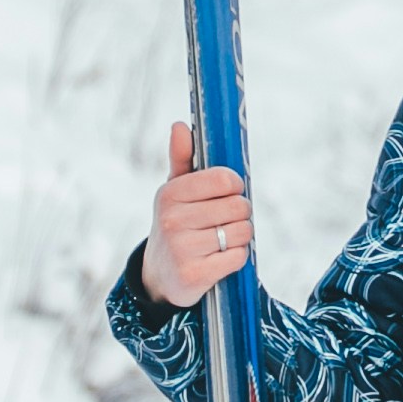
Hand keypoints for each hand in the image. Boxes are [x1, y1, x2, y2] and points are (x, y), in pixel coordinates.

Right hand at [144, 122, 253, 311]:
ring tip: (222, 240)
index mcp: (170, 193)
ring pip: (242, 232)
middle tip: (225, 221)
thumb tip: (179, 126)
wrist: (160, 275)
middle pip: (239, 207)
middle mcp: (172, 219)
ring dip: (241, 237)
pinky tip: (220, 258)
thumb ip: (182, 159)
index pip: (225, 179)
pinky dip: (237, 258)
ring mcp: (182, 249)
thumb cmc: (177, 224)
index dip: (235, 186)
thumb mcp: (175, 192)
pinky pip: (238, 258)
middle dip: (240, 214)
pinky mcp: (193, 275)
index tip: (228, 193)